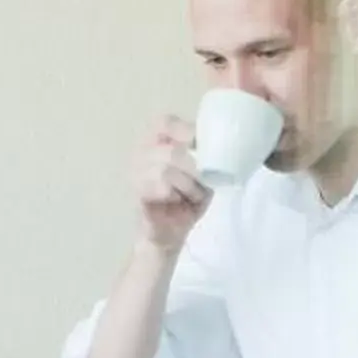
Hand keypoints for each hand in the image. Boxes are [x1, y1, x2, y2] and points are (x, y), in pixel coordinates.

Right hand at [134, 116, 210, 250]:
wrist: (171, 235)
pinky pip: (160, 188)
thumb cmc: (188, 201)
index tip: (201, 144)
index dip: (184, 130)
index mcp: (159, 143)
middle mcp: (143, 154)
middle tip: (203, 181)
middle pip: (172, 149)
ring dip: (187, 185)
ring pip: (166, 169)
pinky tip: (176, 202)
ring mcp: (136, 174)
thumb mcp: (204, 175)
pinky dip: (175, 195)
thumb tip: (221, 144)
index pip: (165, 123)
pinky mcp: (137, 194)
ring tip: (191, 196)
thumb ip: (207, 156)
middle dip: (194, 167)